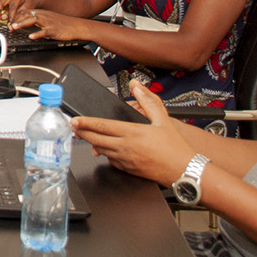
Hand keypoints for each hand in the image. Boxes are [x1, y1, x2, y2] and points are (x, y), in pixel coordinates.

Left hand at [9, 9, 84, 41]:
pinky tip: (32, 36)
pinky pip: (45, 31)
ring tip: (13, 27)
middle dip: (15, 19)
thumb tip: (23, 24)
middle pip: (26, 15)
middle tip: (5, 24)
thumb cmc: (61, 24)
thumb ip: (35, 22)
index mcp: (41, 14)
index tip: (5, 19)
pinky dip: (37, 34)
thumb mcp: (47, 20)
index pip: (25, 12)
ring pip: (34, 20)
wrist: (76, 26)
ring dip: (22, 24)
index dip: (14, 15)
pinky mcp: (54, 30)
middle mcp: (43, 16)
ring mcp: (48, 22)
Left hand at [70, 80, 194, 185]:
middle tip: (73, 128)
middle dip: (82, 133)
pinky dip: (105, 154)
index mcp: (132, 132)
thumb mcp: (162, 119)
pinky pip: (111, 161)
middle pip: (96, 139)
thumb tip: (136, 85)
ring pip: (101, 150)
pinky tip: (105, 149)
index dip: (85, 122)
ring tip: (85, 136)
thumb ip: (147, 100)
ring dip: (91, 143)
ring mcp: (126, 160)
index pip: (102, 125)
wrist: (183, 170)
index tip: (75, 120)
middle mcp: (125, 147)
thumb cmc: (175, 147)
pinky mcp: (128, 169)